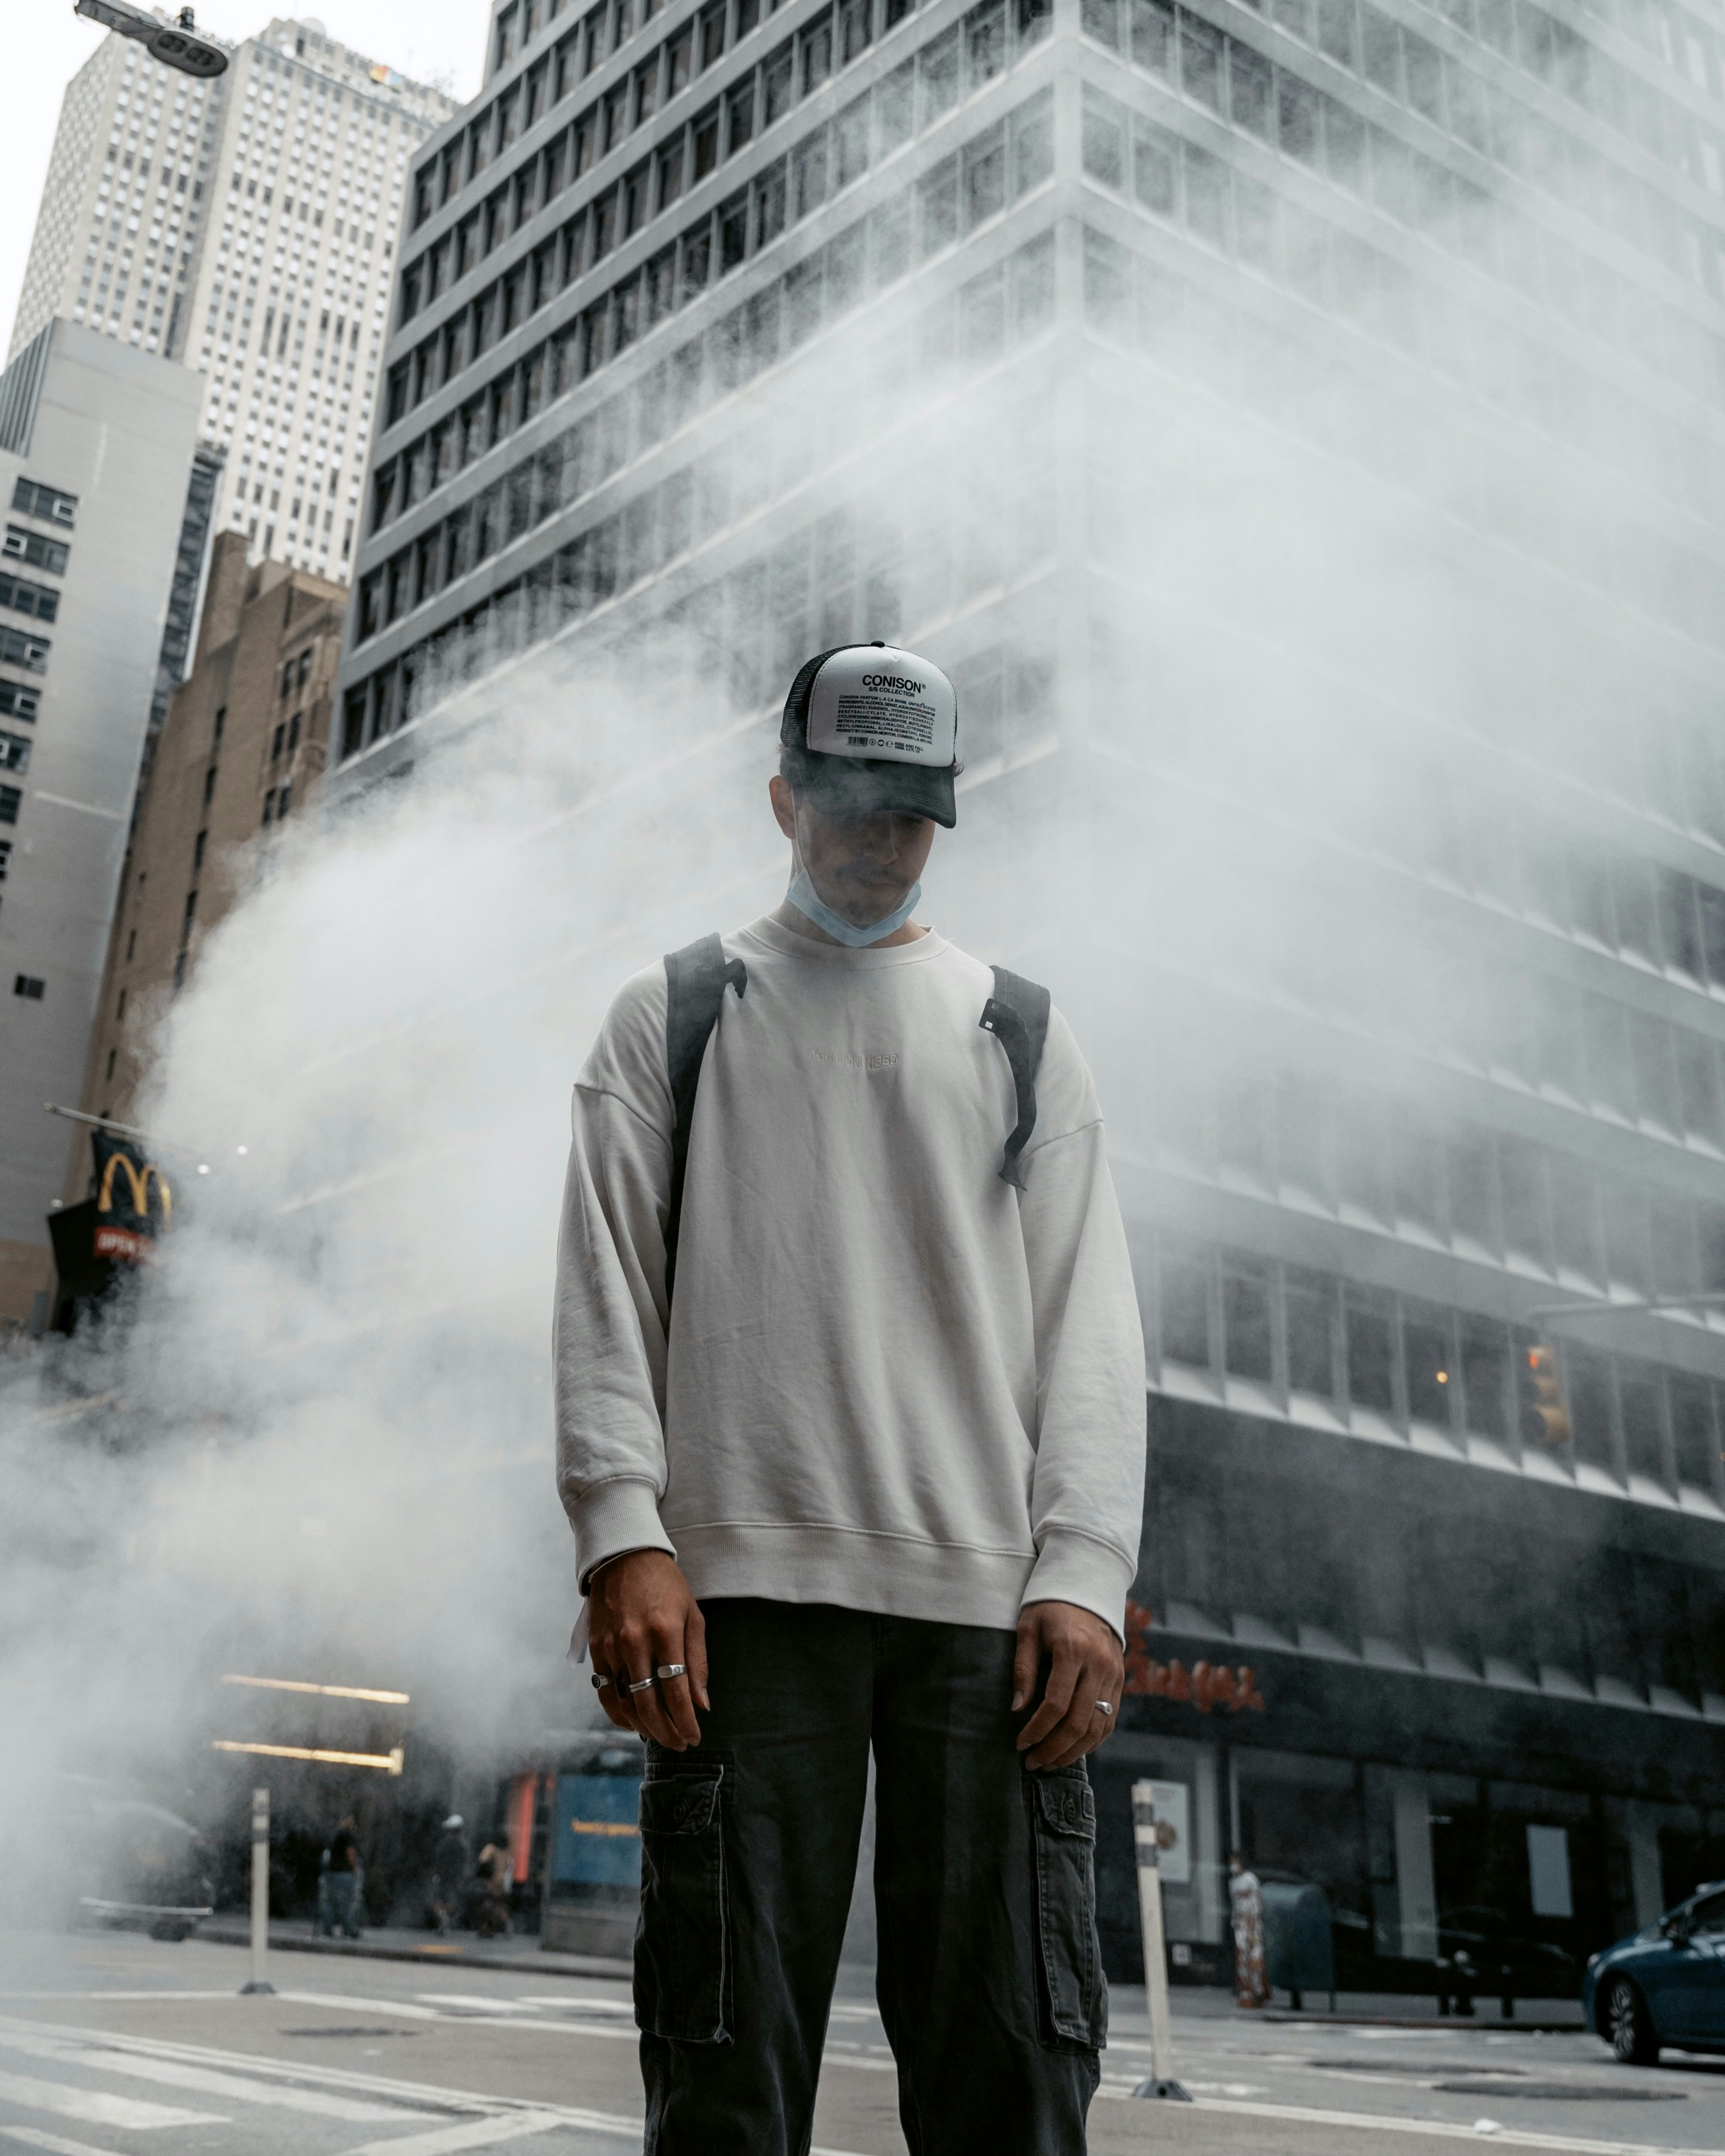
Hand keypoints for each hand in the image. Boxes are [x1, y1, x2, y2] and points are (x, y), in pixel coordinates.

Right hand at [587, 1550, 708, 1751]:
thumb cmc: (666, 1585)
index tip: (694, 1736)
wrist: (625, 1555)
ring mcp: (611, 1647)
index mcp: (665, 1632)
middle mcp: (635, 1642)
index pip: (677, 1692)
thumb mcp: (692, 1616)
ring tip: (659, 1736)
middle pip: (649, 1705)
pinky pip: (605, 1691)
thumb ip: (698, 1661)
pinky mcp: (595, 1648)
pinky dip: (618, 1713)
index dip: (686, 1721)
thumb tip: (701, 1704)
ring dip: (643, 1728)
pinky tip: (632, 1722)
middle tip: (679, 1744)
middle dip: (666, 1732)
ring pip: (624, 1704)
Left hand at [1012, 1600, 1124, 1770]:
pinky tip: (1073, 1750)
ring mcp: (1114, 1674)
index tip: (1020, 1744)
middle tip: (1032, 1762)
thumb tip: (1017, 1709)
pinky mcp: (1120, 1679)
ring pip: (1097, 1727)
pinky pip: (1110, 1720)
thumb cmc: (1050, 1607)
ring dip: (1073, 1751)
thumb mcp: (1028, 1629)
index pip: (1055, 1705)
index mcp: (1073, 1650)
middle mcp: (1099, 1665)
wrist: (1087, 1586)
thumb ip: (1023, 1669)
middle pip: (1079, 1722)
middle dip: (1053, 1749)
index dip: (1036, 1730)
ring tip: (1049, 1762)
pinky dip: (1092, 1741)